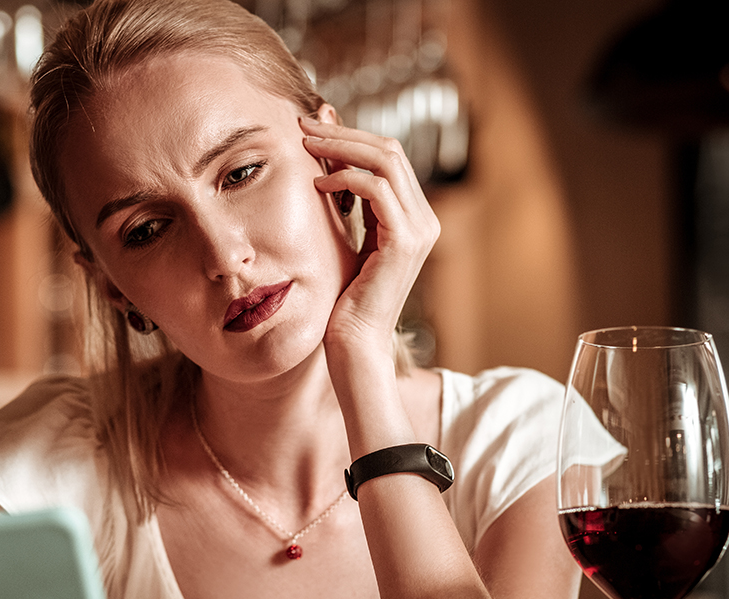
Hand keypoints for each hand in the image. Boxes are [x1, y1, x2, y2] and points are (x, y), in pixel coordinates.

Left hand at [300, 117, 440, 359]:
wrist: (354, 344)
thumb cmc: (344, 299)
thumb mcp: (347, 240)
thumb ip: (347, 203)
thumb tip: (327, 163)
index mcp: (414, 218)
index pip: (389, 157)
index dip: (351, 136)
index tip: (313, 129)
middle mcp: (424, 219)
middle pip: (390, 150)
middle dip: (344, 132)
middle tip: (303, 125)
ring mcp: (419, 229)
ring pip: (385, 160)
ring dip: (341, 146)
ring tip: (305, 145)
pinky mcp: (403, 241)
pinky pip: (376, 188)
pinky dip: (345, 177)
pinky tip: (319, 183)